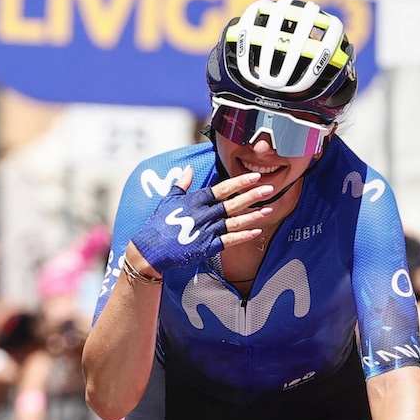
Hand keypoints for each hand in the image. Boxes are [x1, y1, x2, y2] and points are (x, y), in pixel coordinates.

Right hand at [127, 168, 275, 276]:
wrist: (150, 250)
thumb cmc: (158, 224)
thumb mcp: (168, 200)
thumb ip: (181, 184)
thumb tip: (189, 169)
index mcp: (195, 201)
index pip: (222, 189)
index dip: (239, 183)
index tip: (254, 177)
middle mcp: (203, 215)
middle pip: (233, 203)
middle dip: (252, 196)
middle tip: (269, 190)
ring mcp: (206, 231)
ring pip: (234, 221)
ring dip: (253, 215)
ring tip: (269, 209)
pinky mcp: (207, 247)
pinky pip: (229, 241)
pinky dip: (243, 236)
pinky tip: (257, 231)